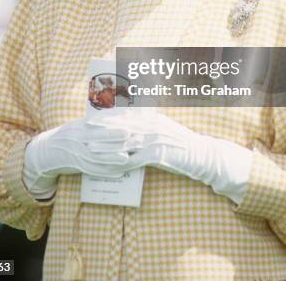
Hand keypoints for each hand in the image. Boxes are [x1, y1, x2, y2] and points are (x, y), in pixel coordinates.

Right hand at [22, 117, 135, 198]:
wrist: (47, 152)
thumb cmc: (68, 134)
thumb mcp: (78, 124)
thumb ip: (97, 122)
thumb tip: (119, 116)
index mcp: (78, 129)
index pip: (97, 130)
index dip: (112, 131)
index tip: (127, 130)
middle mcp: (77, 142)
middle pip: (99, 145)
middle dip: (116, 144)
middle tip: (133, 142)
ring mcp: (77, 157)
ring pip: (97, 160)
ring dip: (113, 160)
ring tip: (127, 158)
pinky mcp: (79, 168)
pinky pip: (95, 172)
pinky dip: (107, 173)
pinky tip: (120, 173)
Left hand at [92, 111, 252, 204]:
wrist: (201, 155)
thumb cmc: (180, 145)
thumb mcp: (163, 130)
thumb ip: (147, 127)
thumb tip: (129, 128)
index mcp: (152, 119)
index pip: (126, 116)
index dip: (107, 118)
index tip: (91, 118)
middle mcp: (152, 126)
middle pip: (122, 127)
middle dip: (102, 129)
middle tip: (84, 129)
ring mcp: (156, 139)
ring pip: (126, 143)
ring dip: (107, 147)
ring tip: (91, 149)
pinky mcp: (159, 154)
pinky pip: (137, 159)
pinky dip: (123, 164)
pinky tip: (110, 168)